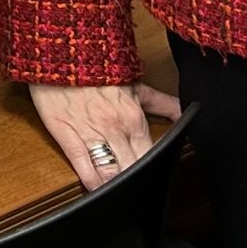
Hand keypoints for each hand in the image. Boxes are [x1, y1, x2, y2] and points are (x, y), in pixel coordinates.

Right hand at [28, 80, 181, 190]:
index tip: (154, 183)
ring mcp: (90, 134)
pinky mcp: (66, 135)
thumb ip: (163, 103)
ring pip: (109, 175)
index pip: (151, 157)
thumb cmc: (95, 66)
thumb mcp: (135, 84)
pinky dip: (91, 184)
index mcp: (133, 118)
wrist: (59, 49)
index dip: (154, 174)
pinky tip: (95, 191)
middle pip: (132, 171)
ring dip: (114, 188)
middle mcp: (114, 130)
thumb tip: (187, 114)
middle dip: (136, 186)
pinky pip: (82, 168)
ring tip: (118, 198)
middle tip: (137, 198)